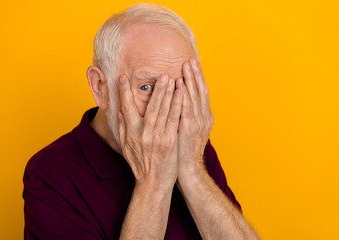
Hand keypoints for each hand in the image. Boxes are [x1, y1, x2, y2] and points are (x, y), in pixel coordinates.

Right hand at [117, 74, 182, 189]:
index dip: (124, 92)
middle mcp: (144, 133)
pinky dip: (177, 106)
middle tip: (160, 74)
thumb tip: (120, 110)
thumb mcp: (126, 147)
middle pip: (150, 106)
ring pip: (164, 111)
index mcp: (131, 133)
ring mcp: (158, 137)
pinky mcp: (171, 141)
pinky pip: (174, 120)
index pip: (126, 108)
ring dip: (168, 93)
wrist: (153, 182)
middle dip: (155, 89)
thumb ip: (123, 127)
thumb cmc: (139, 164)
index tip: (123, 78)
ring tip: (171, 78)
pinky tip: (180, 95)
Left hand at [176, 58, 213, 174]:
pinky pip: (187, 108)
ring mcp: (198, 122)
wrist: (188, 168)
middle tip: (190, 59)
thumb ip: (186, 116)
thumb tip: (180, 103)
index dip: (198, 79)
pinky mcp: (189, 128)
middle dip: (196, 75)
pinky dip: (185, 95)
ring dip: (191, 80)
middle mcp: (204, 118)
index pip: (201, 94)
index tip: (193, 65)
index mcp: (204, 117)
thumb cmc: (184, 150)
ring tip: (186, 66)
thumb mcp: (188, 130)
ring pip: (196, 96)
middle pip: (201, 91)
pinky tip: (180, 84)